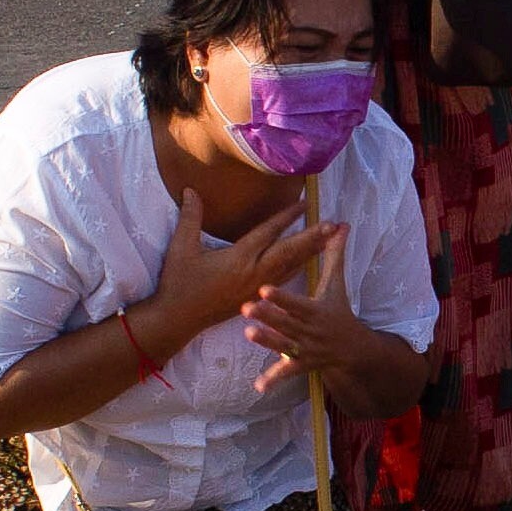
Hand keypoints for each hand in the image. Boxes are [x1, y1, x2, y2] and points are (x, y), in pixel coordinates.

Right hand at [154, 200, 325, 332]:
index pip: (268, 233)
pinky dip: (297, 268)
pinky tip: (306, 263)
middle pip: (289, 252)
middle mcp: (253, 273)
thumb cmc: (179, 283)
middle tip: (333, 225)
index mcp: (239, 258)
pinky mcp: (254, 297)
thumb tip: (189, 190)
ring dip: (310, 253)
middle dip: (312, 238)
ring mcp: (256, 287)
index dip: (287, 216)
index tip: (305, 204)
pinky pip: (282, 280)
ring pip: (290, 267)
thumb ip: (190, 218)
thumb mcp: (181, 249)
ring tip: (328, 241)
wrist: (178, 320)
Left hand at [243, 223, 375, 400]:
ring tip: (247, 333)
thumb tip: (340, 224)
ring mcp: (305, 349)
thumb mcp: (336, 285)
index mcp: (316, 310)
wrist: (354, 349)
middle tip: (246, 308)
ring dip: (266, 341)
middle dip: (267, 317)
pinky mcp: (301, 364)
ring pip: (283, 345)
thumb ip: (334, 255)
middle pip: (286, 323)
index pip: (297, 302)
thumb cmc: (339, 311)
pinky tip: (258, 386)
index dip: (282, 297)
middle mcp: (310, 330)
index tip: (264, 289)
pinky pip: (286, 373)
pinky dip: (273, 380)